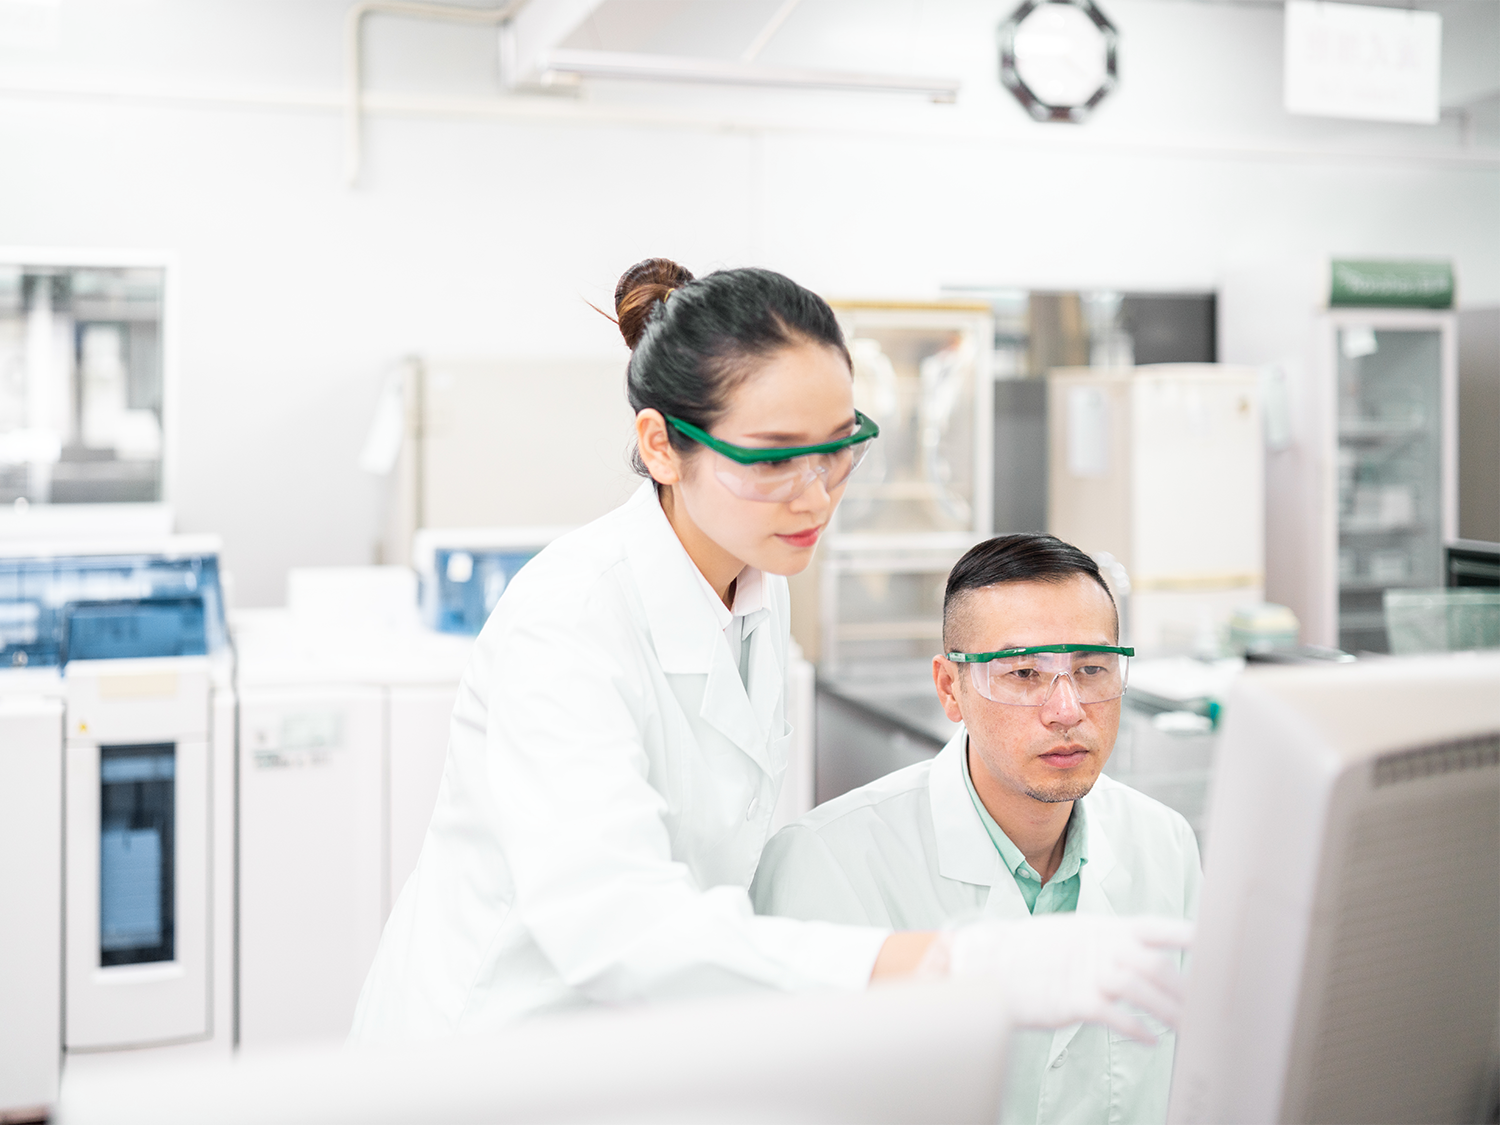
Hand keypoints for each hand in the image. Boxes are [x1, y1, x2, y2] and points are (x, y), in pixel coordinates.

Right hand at [919, 914, 1192, 1042]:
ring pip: (1141, 990)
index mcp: (1103, 928)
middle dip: (1185, 989)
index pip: (1154, 927)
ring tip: (1186, 1028)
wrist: (990, 962)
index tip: (1216, 941)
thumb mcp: (1076, 936)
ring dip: (1168, 1011)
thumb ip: (1111, 945)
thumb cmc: (1036, 952)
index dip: (1186, 933)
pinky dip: (1137, 1028)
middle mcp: (1099, 946)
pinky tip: (1150, 1038)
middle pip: (1156, 965)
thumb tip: (1148, 958)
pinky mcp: (1074, 1000)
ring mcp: (1087, 972)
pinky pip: (1115, 1015)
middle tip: (1207, 1007)